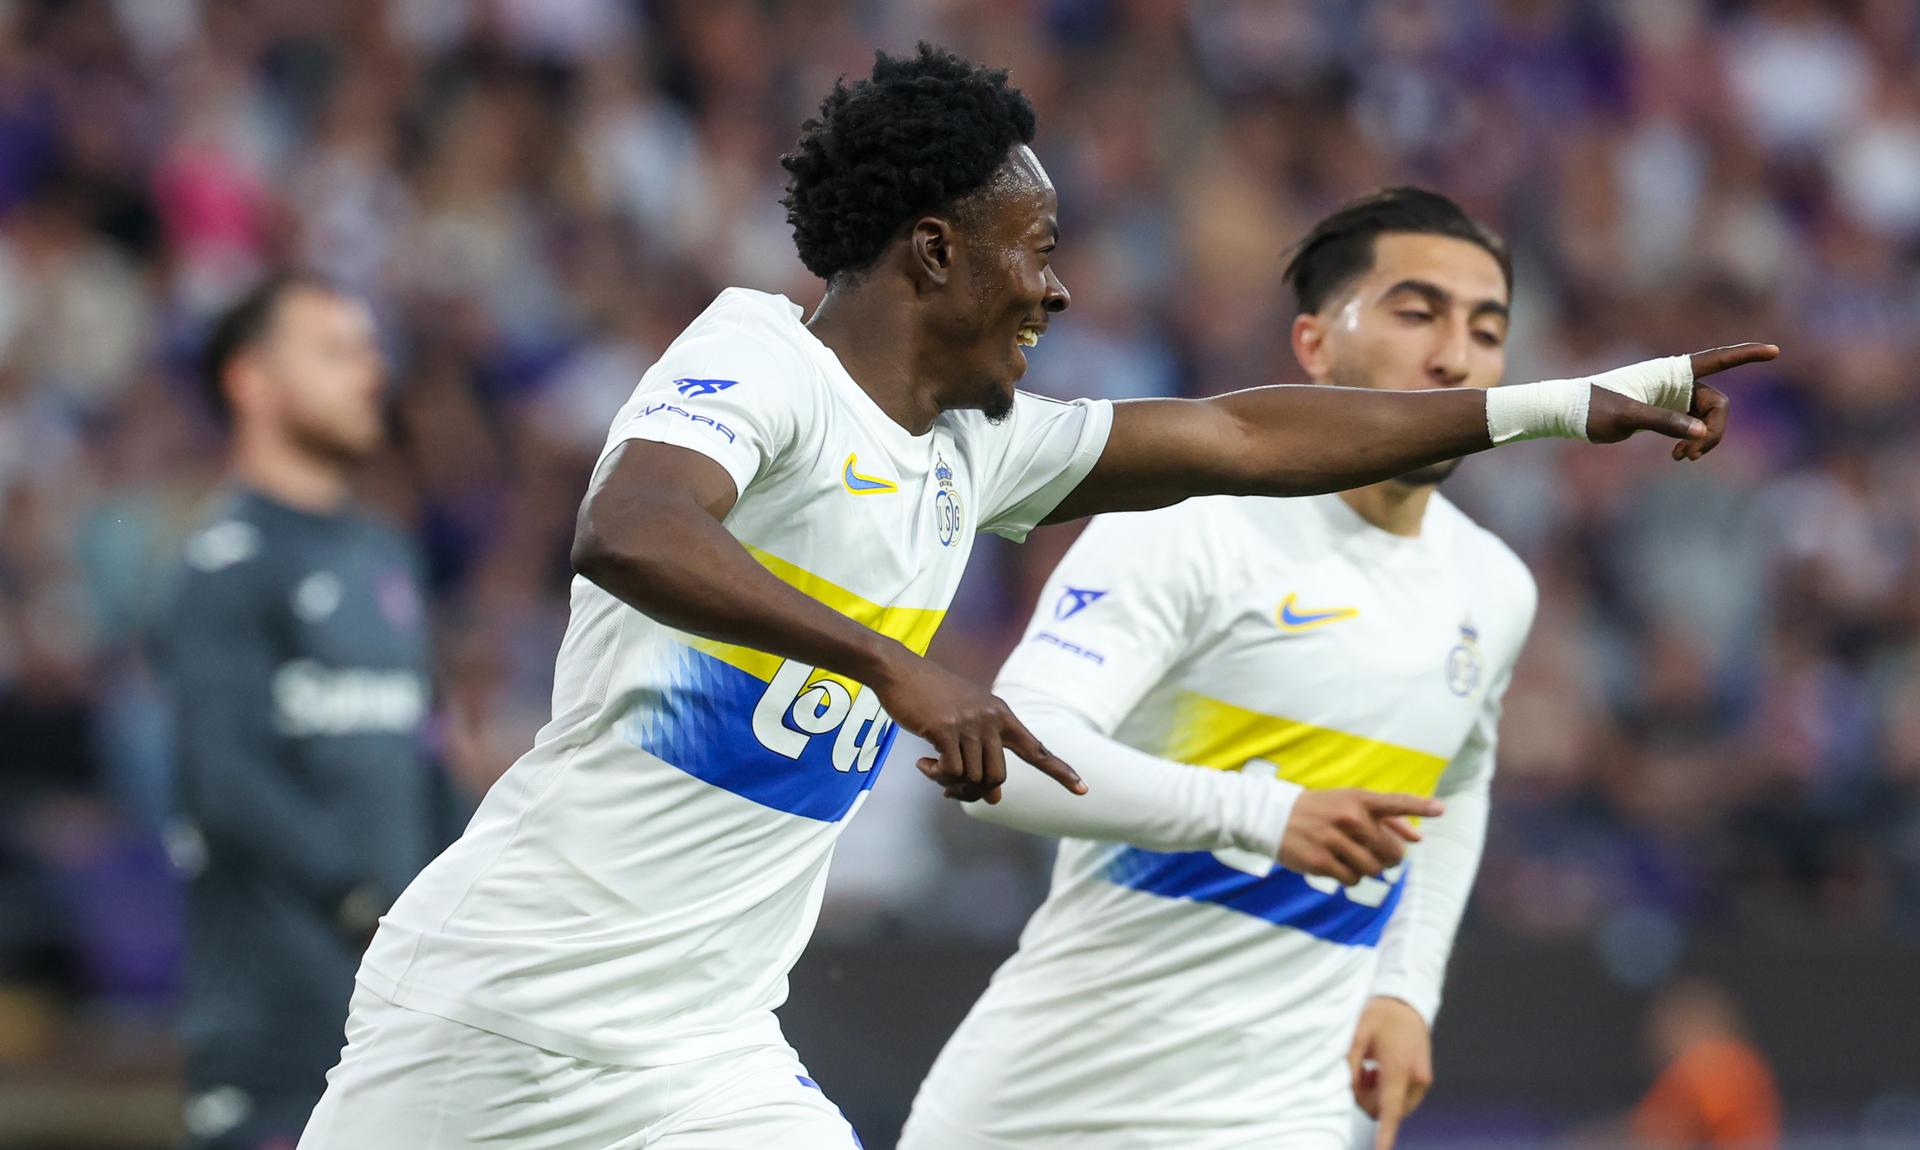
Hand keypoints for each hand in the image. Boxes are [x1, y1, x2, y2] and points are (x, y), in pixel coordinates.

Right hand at [869, 649, 1084, 803]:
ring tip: (933, 769)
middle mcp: (991, 718)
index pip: (1037, 749)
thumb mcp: (963, 723)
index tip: (1083, 790)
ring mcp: (969, 722)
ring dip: (949, 782)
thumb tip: (996, 798)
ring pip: (972, 777)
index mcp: (1001, 715)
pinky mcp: (945, 729)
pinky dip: (935, 775)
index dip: (1060, 771)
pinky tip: (923, 763)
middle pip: (997, 776)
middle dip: (974, 791)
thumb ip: (982, 756)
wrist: (899, 669)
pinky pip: (949, 771)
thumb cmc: (930, 697)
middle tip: (951, 790)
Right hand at [1278, 789, 1442, 884]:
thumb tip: (1419, 837)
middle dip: (1390, 859)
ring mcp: (1334, 840)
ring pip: (1373, 870)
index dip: (1420, 806)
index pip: (1395, 802)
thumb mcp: (1350, 803)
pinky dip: (1350, 878)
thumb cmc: (1321, 809)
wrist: (1272, 816)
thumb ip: (1389, 819)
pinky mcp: (1321, 861)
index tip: (1442, 809)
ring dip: (1368, 870)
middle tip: (1378, 856)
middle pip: (1391, 853)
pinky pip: (1352, 880)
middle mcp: (1349, 818)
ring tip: (1353, 859)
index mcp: (1359, 800)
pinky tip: (1337, 866)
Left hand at [1348, 996, 1432, 1149]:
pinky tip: (1378, 1072)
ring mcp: (1423, 1079)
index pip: (1390, 1108)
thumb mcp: (1357, 1035)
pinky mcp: (1424, 1079)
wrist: (1406, 1002)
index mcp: (1399, 1067)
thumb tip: (1345, 1089)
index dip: (1385, 1133)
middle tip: (1358, 1074)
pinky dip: (1387, 1092)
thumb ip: (1350, 1065)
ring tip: (1369, 1070)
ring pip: (1395, 1106)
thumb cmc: (1379, 1015)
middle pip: (1388, 1110)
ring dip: (1377, 1096)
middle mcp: (1416, 1078)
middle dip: (1368, 1100)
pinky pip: (1402, 1098)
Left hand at [1586, 343, 1776, 455]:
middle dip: (1714, 431)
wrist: (1569, 413)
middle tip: (1690, 456)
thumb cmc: (1592, 408)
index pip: (1716, 360)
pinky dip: (1694, 441)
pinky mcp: (1665, 413)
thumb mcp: (1626, 416)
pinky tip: (1680, 456)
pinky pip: (1694, 427)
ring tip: (1682, 459)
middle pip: (1718, 404)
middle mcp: (1676, 382)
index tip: (1775, 351)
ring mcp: (1672, 398)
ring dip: (1704, 440)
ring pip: (1708, 419)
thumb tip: (1701, 433)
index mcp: (1670, 372)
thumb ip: (1664, 422)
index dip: (1745, 355)